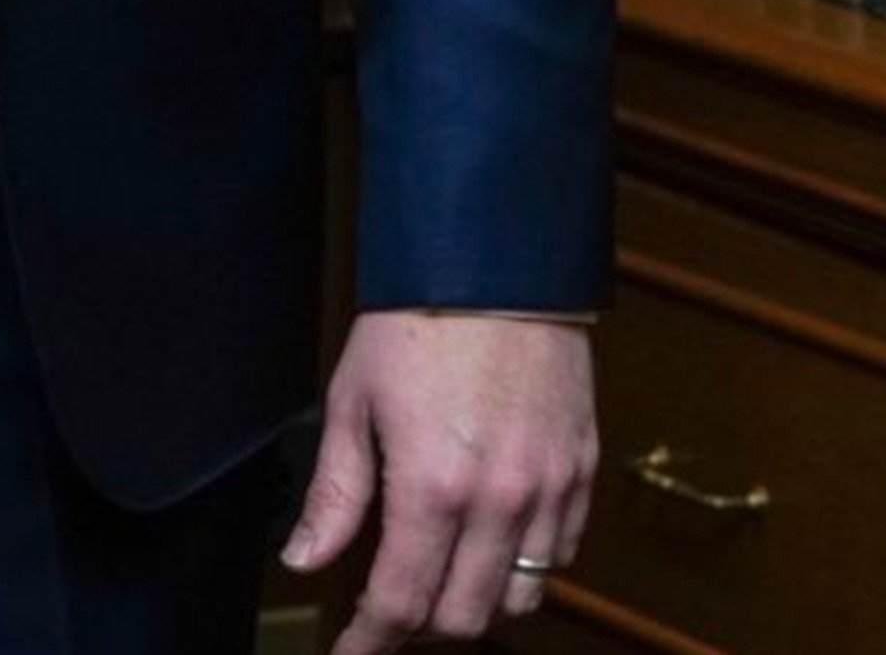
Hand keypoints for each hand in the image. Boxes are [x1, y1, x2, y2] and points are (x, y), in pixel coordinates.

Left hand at [284, 309, 597, 647]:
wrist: (496, 269)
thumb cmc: (415, 325)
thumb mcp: (352, 403)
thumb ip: (335, 495)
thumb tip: (304, 560)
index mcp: (432, 488)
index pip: (403, 602)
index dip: (371, 639)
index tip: (350, 651)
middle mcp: (499, 502)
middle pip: (466, 617)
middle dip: (422, 625)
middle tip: (389, 607)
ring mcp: (549, 492)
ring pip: (521, 597)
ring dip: (478, 602)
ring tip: (441, 576)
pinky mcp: (581, 474)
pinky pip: (560, 555)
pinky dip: (526, 567)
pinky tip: (492, 542)